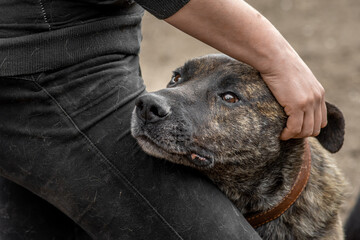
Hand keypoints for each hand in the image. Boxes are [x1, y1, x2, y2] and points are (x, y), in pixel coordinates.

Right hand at [165, 0, 326, 139]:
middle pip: (315, 128)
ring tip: (283, 134)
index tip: (294, 128)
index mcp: (318, 93)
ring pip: (306, 131)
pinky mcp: (298, 105)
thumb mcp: (294, 78)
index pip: (321, 119)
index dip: (309, 127)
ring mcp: (308, 102)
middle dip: (302, 134)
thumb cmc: (278, 64)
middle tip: (287, 133)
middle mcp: (317, 98)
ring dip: (294, 135)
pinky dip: (287, 134)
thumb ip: (297, 90)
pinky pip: (295, 128)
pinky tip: (280, 133)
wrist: (274, 57)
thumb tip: (287, 97)